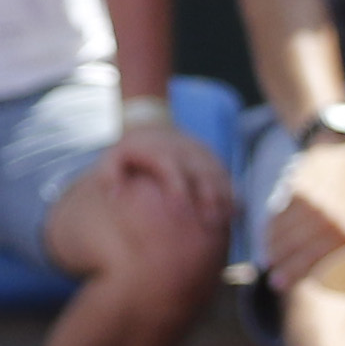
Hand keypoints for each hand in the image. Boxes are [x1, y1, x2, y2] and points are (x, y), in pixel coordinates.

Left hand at [107, 112, 239, 233]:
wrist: (152, 125)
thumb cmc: (130, 152)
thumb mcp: (113, 159)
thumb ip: (110, 176)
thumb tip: (115, 196)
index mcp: (160, 151)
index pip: (169, 166)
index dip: (176, 185)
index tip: (179, 206)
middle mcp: (184, 150)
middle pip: (201, 171)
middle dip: (208, 195)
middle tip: (210, 221)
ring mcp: (201, 153)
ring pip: (218, 173)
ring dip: (224, 196)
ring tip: (225, 219)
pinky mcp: (212, 158)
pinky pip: (226, 174)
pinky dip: (232, 191)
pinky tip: (234, 211)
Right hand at [259, 125, 344, 292]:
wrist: (337, 158)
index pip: (321, 258)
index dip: (300, 273)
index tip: (285, 285)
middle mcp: (335, 217)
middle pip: (301, 249)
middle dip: (285, 266)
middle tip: (273, 281)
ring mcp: (316, 205)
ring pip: (287, 235)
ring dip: (275, 251)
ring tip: (269, 261)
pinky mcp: (299, 193)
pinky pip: (280, 219)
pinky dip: (271, 232)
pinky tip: (267, 241)